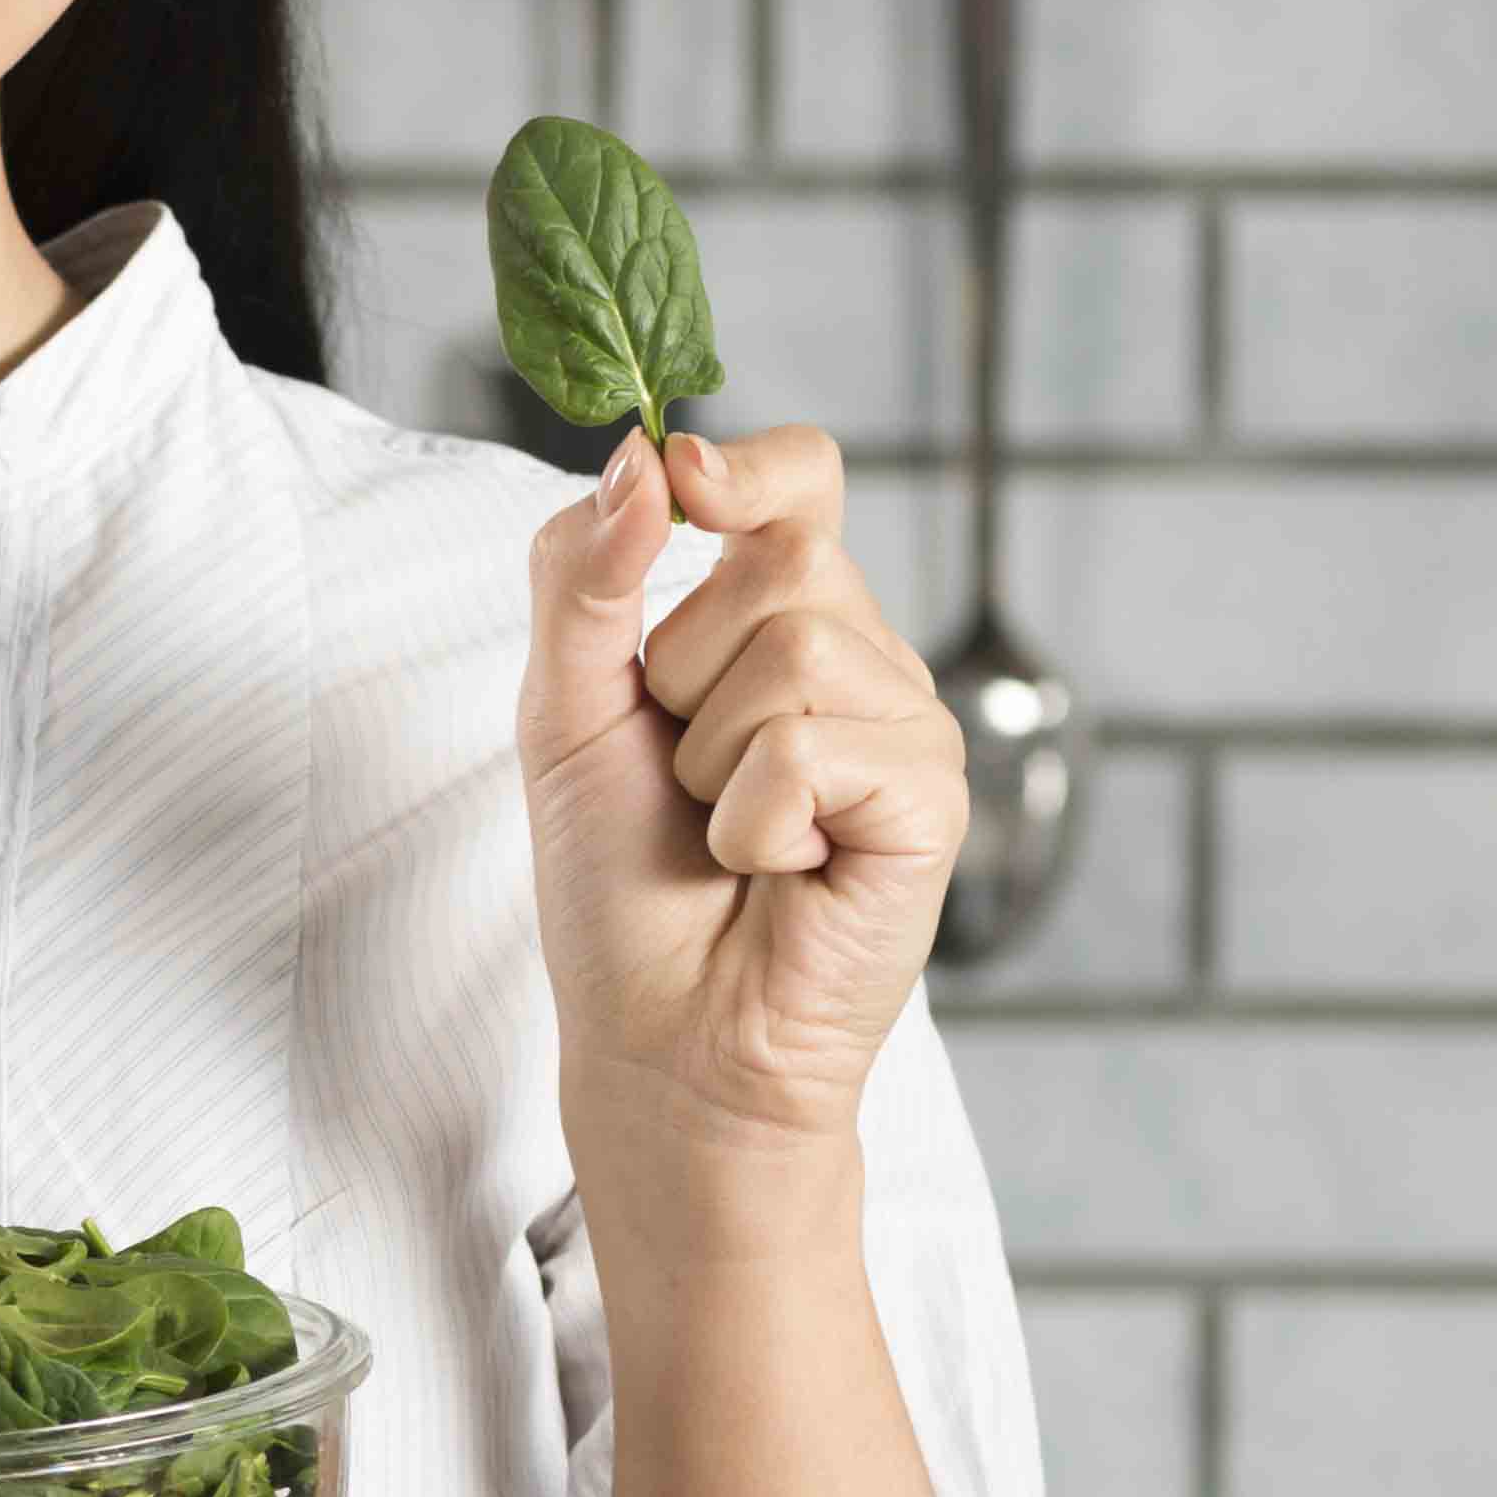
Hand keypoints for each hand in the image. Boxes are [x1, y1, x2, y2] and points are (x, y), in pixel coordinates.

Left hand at [519, 423, 965, 1214]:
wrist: (660, 1041)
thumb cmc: (621, 888)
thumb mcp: (564, 709)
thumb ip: (584, 574)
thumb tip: (643, 455)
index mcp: (782, 621)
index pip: (802, 480)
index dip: (748, 467)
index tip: (684, 482)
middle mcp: (862, 660)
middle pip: (786, 557)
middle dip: (687, 670)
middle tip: (688, 776)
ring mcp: (909, 728)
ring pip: (796, 651)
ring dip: (715, 760)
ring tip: (732, 836)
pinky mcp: (933, 802)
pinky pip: (814, 749)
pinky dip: (756, 822)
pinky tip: (779, 873)